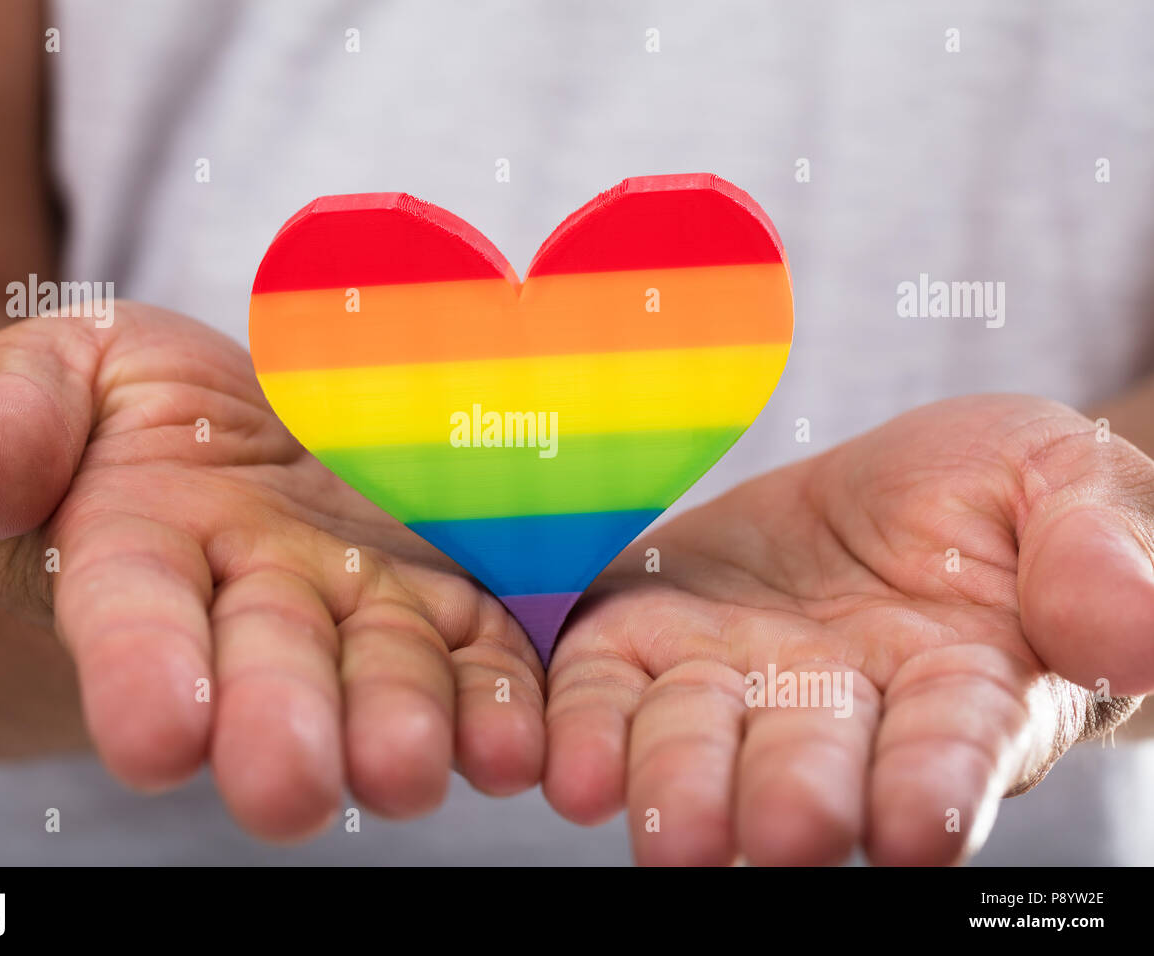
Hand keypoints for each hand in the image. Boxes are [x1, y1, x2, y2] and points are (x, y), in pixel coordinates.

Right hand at [0, 303, 543, 839]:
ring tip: (415, 770)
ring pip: (386, 673)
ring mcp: (363, 606)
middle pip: (272, 670)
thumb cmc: (124, 413)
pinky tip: (520, 742)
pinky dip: (499, 701)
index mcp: (142, 556)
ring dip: (402, 727)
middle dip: (281, 727)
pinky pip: (480, 652)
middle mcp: (258, 605)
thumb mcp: (53, 375)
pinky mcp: (451, 597)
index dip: (145, 671)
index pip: (135, 618)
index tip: (157, 731)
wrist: (238, 432)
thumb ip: (7, 420)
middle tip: (293, 786)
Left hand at [543, 395, 1153, 864]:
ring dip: (684, 785)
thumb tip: (1131, 631)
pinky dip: (591, 723)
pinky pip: (611, 684)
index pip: (956, 742)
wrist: (885, 489)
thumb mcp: (1063, 484)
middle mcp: (839, 708)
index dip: (938, 779)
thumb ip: (1099, 551)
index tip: (920, 820)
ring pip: (702, 739)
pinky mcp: (649, 637)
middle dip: (796, 798)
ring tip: (673, 832)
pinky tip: (573, 765)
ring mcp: (735, 678)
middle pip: (812, 762)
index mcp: (962, 686)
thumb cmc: (996, 499)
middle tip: (782, 834)